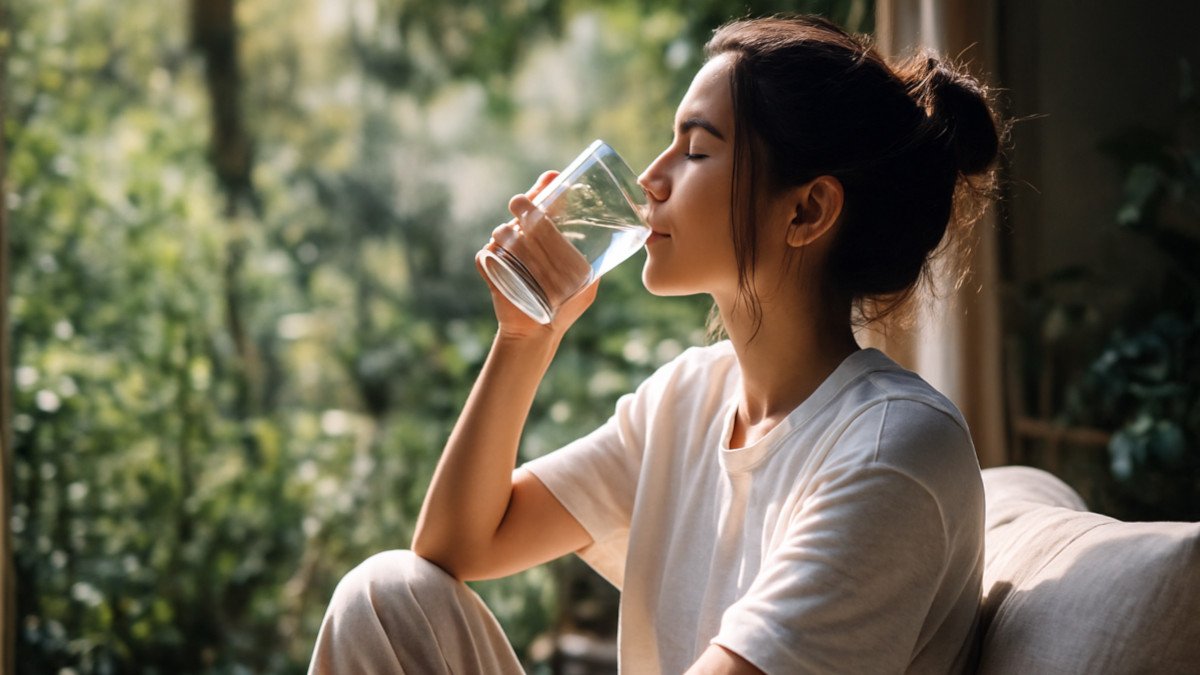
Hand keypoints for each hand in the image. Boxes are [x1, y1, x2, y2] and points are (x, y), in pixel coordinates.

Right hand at [476, 171, 598, 339]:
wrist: (539, 332)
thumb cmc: (565, 306)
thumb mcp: (587, 282)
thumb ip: (599, 263)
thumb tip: (621, 244)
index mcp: (541, 235)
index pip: (541, 203)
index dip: (545, 188)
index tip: (554, 179)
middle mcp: (520, 237)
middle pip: (520, 210)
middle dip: (527, 204)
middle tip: (531, 206)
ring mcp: (502, 251)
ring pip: (503, 232)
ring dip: (515, 237)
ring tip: (526, 244)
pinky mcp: (488, 267)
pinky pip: (486, 255)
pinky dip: (494, 256)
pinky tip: (505, 261)